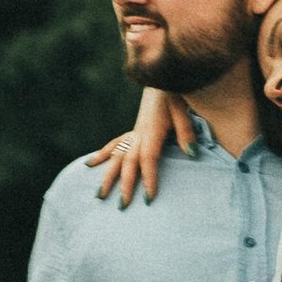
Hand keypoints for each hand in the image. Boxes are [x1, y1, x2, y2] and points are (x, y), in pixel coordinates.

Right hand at [86, 87, 195, 204]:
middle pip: (128, 162)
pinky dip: (102, 155)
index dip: (148, 178)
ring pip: (116, 156)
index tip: (147, 197)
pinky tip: (89, 164)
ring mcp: (134, 132)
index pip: (148, 158)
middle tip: (122, 206)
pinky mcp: (133, 130)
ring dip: (108, 176)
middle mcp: (139, 133)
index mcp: (152, 130)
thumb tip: (192, 154)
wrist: (163, 76)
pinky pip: (114, 145)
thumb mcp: (183, 111)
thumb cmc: (175, 93)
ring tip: (99, 195)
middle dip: (125, 185)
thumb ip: (186, 133)